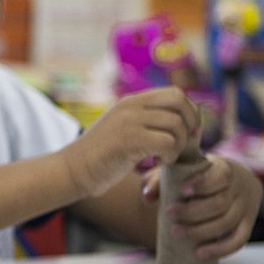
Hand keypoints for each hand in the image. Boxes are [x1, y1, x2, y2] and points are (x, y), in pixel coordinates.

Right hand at [61, 87, 198, 198]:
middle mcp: (130, 106)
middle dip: (190, 124)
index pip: (175, 93)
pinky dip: (170, 156)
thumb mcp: (124, 129)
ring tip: (165, 157)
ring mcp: (128, 121)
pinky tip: (157, 162)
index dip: (189, 113)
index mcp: (131, 101)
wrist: (73, 170)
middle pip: (179, 102)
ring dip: (179, 145)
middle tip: (183, 145)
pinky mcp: (127, 140)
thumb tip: (187, 123)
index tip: (186, 134)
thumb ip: (147, 121)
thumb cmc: (102, 156)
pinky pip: (167, 142)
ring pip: (176, 124)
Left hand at [158, 155, 261, 258]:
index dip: (202, 184)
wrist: (234, 181)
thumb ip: (160, 180)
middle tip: (169, 214)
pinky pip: (238, 240)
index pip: (219, 175)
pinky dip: (221, 249)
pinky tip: (200, 254)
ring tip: (177, 233)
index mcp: (223, 169)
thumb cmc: (198, 176)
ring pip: (227, 222)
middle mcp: (238, 188)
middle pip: (220, 203)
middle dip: (193, 211)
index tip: (183, 190)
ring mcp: (245, 208)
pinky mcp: (247, 225)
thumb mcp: (181, 170)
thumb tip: (147, 197)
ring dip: (201, 231)